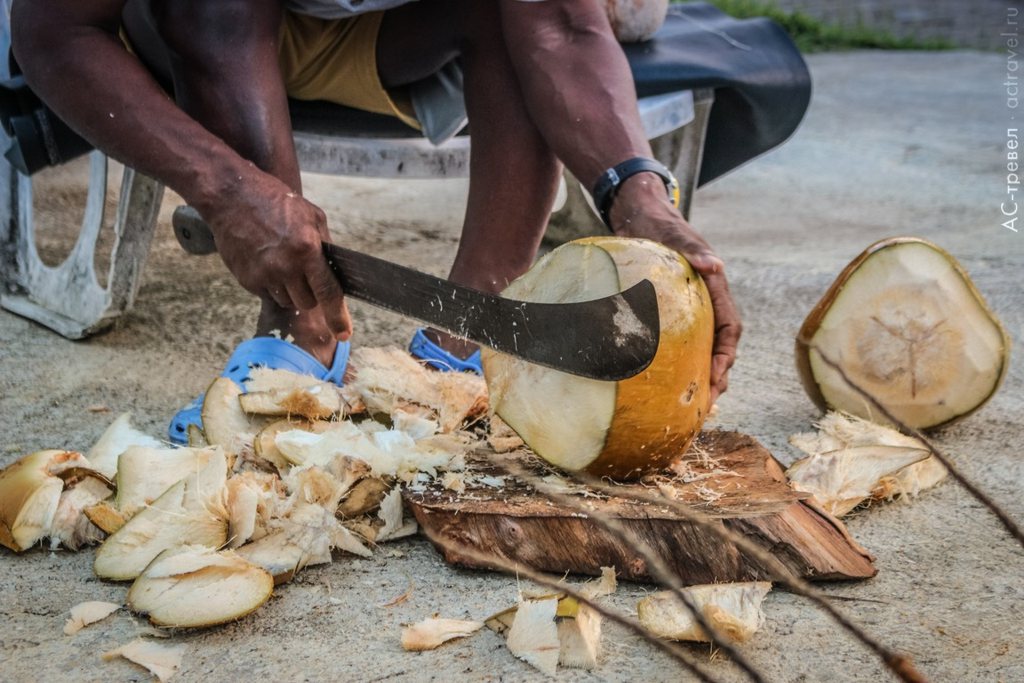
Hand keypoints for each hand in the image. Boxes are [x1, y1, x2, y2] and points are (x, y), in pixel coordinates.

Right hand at [196, 169, 352, 339]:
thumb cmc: (276, 201)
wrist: (232, 197)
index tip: (344, 333)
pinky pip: (267, 294)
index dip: (338, 317)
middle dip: (311, 294)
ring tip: (283, 263)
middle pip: (308, 303)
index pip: (328, 292)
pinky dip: (272, 285)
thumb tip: (336, 272)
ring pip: (287, 301)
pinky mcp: (247, 280)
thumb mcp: (312, 216)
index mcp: (307, 249)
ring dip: (290, 290)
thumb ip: (325, 246)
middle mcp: (286, 267)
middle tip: (305, 275)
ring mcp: (264, 275)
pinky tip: (267, 262)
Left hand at [610, 173, 741, 405]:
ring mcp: (690, 309)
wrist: (639, 215)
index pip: (730, 328)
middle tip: (706, 404)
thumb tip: (714, 264)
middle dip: (718, 376)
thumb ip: (694, 249)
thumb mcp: (675, 236)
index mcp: (713, 288)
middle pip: (720, 346)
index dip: (726, 355)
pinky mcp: (671, 312)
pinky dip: (681, 365)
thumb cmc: (658, 224)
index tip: (717, 377)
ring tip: (695, 405)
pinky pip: (681, 343)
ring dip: (702, 375)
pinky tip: (668, 385)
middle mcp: (706, 302)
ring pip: (703, 348)